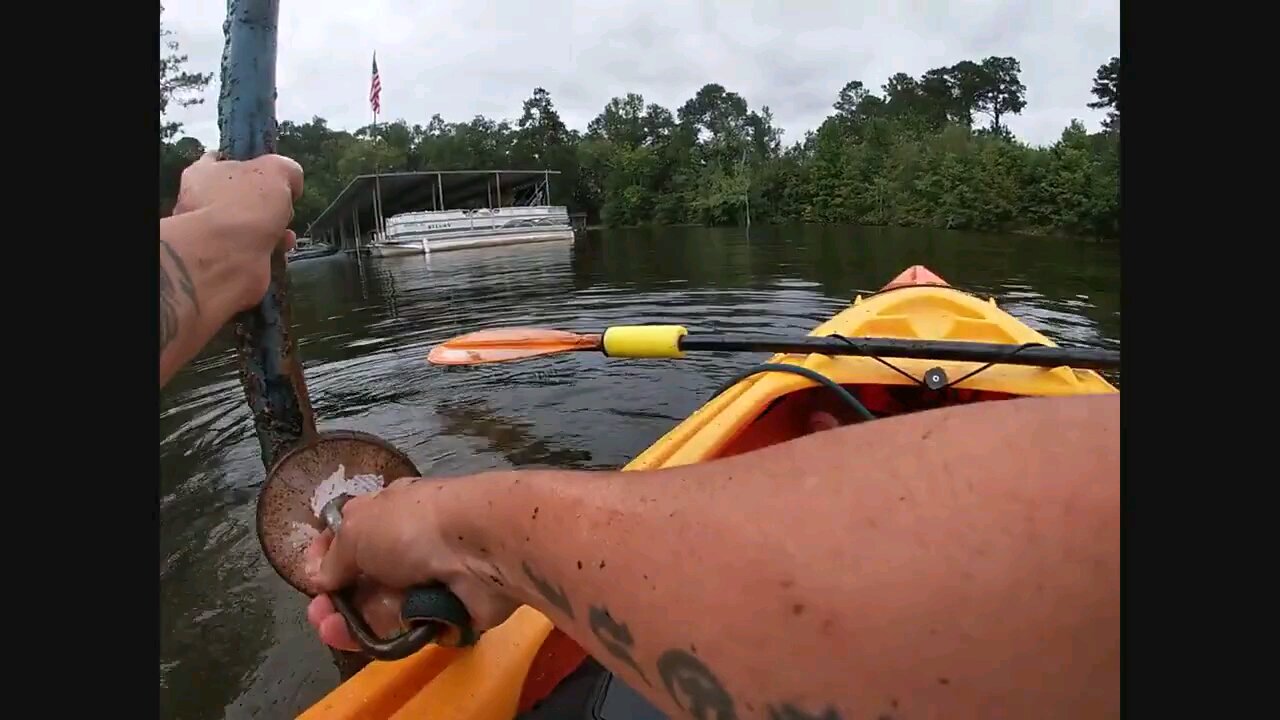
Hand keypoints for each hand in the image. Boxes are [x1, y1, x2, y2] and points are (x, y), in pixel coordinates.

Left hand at [172, 151, 303, 309]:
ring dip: (274, 230)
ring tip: (286, 236)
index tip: (269, 173)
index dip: (248, 164)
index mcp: (204, 173)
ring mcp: (211, 235)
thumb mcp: (278, 170)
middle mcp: (201, 203)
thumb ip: (286, 170)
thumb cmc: (247, 204)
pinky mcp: (223, 261)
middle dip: (269, 204)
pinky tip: (281, 252)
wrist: (229, 256)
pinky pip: (253, 252)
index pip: (221, 160)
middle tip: (284, 208)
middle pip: (242, 196)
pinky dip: (270, 251)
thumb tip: (291, 185)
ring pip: (250, 227)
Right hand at [303, 478, 520, 652]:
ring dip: (352, 622)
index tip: (310, 573)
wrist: (481, 548)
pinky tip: (365, 637)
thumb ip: (334, 556)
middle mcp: (406, 541)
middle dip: (334, 598)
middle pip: (362, 577)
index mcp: (387, 510)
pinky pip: (407, 628)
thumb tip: (320, 575)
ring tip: (332, 631)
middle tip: (320, 615)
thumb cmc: (413, 526)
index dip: (325, 554)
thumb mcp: (357, 530)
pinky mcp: (443, 609)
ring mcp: (426, 577)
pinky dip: (387, 635)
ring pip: (381, 607)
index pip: (349, 533)